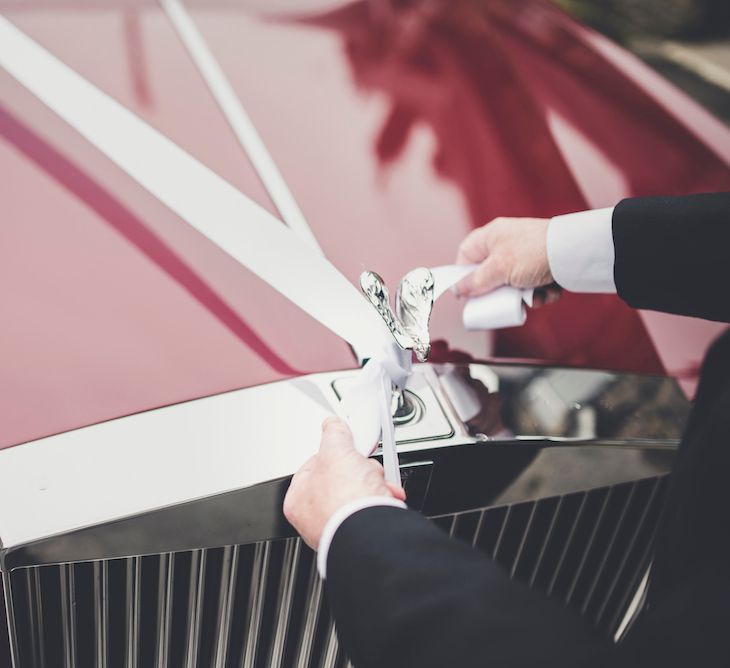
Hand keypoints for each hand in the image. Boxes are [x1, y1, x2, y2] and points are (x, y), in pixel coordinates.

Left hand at [283, 417, 405, 549]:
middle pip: (340, 480)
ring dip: (374, 484)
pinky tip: (386, 496)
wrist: (372, 531)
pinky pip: (372, 509)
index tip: (345, 445)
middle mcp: (315, 519)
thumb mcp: (336, 451)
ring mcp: (340, 528)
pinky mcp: (362, 533)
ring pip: (359, 494)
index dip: (333, 452)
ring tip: (378, 483)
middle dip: (359, 470)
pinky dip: (382, 500)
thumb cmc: (344, 500)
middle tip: (364, 466)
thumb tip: (333, 424)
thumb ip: (334, 433)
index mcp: (298, 500)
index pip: (314, 467)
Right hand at [456, 217, 559, 305]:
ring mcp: (525, 254)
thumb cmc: (532, 253)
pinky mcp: (542, 264)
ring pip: (513, 284)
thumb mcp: (498, 270)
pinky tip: (550, 291)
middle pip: (490, 275)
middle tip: (504, 301)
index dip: (463, 276)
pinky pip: (533, 284)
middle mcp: (506, 244)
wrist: (574, 251)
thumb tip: (459, 290)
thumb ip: (476, 282)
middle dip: (500, 293)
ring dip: (523, 296)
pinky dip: (541, 291)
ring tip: (534, 296)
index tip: (465, 294)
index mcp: (490, 237)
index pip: (465, 255)